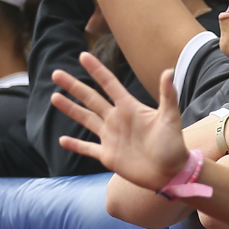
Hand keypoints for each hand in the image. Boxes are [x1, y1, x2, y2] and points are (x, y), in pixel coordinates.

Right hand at [48, 52, 188, 188]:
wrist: (171, 173)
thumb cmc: (173, 145)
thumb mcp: (171, 118)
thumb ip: (168, 95)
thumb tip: (167, 71)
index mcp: (129, 108)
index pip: (109, 84)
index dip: (96, 70)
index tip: (83, 55)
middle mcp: (116, 120)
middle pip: (91, 98)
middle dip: (74, 86)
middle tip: (56, 73)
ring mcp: (110, 137)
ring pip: (85, 119)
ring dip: (70, 109)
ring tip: (54, 97)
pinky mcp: (108, 156)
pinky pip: (88, 149)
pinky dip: (75, 145)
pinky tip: (62, 140)